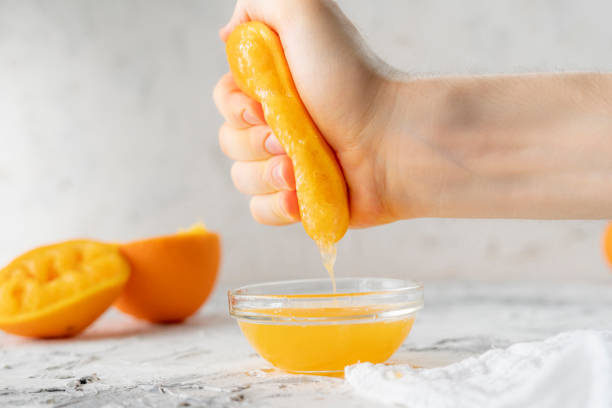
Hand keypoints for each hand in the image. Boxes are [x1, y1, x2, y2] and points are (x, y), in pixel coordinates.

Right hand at [214, 0, 396, 227]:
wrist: (394, 141)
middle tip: (288, 137)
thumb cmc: (353, 79)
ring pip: (242, 178)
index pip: (225, 100)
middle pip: (229, 141)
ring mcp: (291, 163)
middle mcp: (280, 124)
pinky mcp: (303, 199)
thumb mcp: (306, 13)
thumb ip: (260, 3)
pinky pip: (262, 211)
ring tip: (301, 168)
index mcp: (275, 86)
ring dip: (267, 174)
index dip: (235, 108)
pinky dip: (278, 207)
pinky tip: (301, 195)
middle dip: (255, 142)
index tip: (263, 107)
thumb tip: (228, 35)